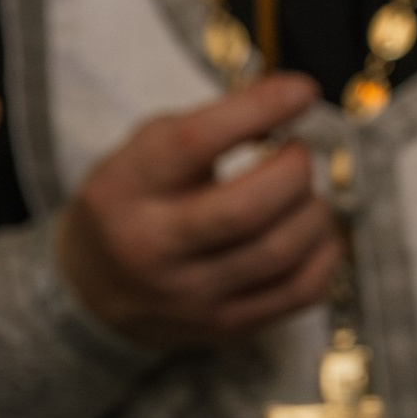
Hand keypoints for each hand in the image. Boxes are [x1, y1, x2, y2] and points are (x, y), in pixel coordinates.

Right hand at [56, 75, 337, 351]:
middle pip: (246, 207)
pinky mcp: (224, 326)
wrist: (92, 290)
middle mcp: (151, 247)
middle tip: (300, 152)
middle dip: (294, 169)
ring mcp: (189, 295)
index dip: (257, 109)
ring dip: (314, 210)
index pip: (193, 142)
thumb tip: (291, 102)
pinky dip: (324, 253)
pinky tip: (315, 231)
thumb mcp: (141, 155)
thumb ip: (206, 127)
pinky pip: (300, 291)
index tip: (300, 91)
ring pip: (280, 250)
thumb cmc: (133, 204)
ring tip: (305, 192)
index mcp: (123, 189)